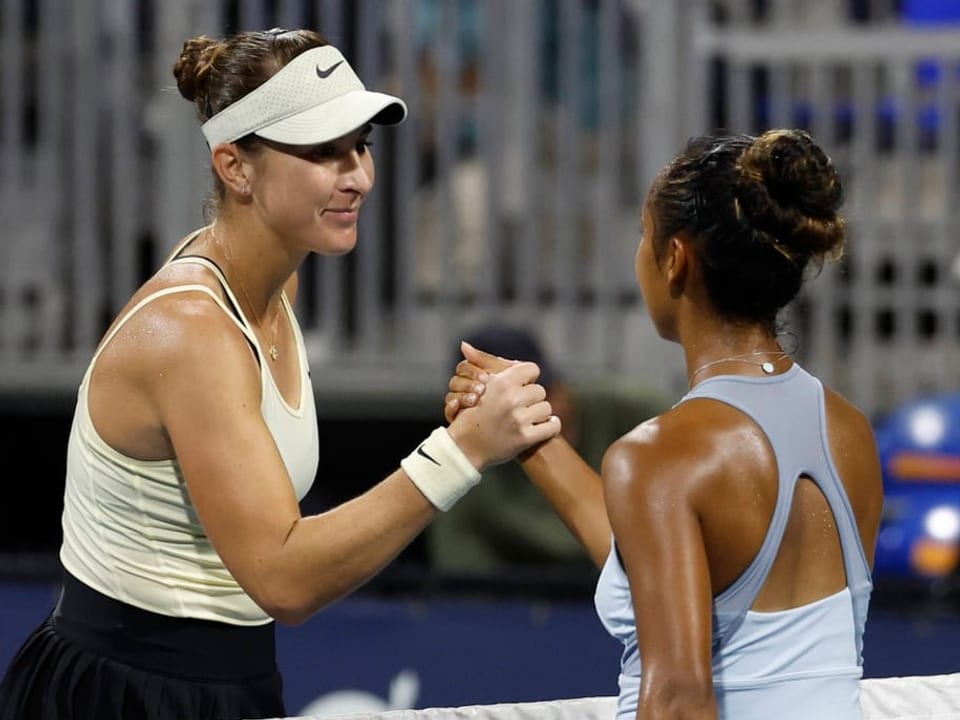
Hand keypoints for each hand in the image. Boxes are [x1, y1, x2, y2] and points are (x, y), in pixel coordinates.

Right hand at [443, 341, 514, 423]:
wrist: (522, 418)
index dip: (472, 370)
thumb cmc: (517, 396)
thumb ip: (489, 360)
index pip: (464, 367)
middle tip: (482, 389)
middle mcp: (466, 389)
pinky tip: (459, 407)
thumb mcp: (505, 376)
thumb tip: (464, 345)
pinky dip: (452, 408)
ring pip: (451, 395)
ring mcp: (462, 404)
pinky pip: (448, 411)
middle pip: (455, 380)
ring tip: (475, 400)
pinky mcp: (459, 419)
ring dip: (462, 396)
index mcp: (475, 376)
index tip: (485, 377)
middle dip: (468, 384)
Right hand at [446, 347, 559, 469]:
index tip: (522, 386)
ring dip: (540, 413)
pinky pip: (552, 426)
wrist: (464, 447)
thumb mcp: (474, 385)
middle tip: (523, 405)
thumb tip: (465, 344)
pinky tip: (544, 426)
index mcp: (501, 383)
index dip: (528, 378)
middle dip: (533, 398)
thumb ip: (480, 363)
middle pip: (540, 390)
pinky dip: (551, 426)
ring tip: (529, 417)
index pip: (532, 369)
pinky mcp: (525, 438)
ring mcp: (519, 419)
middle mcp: (511, 399)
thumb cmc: (471, 414)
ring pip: (547, 408)